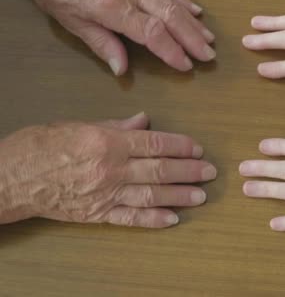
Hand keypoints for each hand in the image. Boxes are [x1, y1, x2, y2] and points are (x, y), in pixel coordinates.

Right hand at [0, 113, 216, 227]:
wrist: (11, 178)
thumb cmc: (42, 146)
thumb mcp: (80, 126)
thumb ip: (116, 125)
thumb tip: (144, 120)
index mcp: (108, 142)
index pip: (154, 143)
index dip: (180, 146)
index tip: (198, 148)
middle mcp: (111, 169)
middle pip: (159, 170)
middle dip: (188, 171)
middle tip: (210, 172)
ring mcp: (105, 194)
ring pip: (150, 195)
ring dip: (179, 196)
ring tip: (200, 196)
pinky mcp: (97, 214)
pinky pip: (130, 218)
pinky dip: (152, 220)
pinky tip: (173, 219)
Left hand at [11, 0, 215, 74]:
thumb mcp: (71, 21)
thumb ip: (101, 44)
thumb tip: (121, 69)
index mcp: (112, 7)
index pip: (152, 32)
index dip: (172, 50)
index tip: (186, 65)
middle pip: (170, 17)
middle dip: (192, 38)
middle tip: (209, 55)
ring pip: (173, 1)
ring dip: (193, 22)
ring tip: (209, 38)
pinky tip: (195, 10)